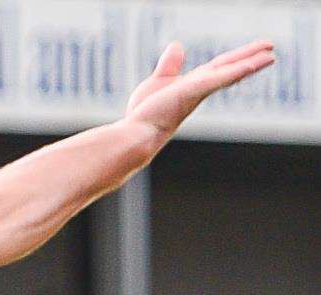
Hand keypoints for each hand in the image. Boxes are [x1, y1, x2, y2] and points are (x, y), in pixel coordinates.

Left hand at [124, 40, 276, 141]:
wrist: (136, 135)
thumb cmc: (145, 115)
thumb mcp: (158, 82)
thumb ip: (170, 65)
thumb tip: (177, 45)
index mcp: (194, 84)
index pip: (220, 67)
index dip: (238, 58)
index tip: (257, 51)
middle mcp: (200, 88)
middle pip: (229, 68)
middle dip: (250, 58)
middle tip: (272, 49)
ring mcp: (197, 91)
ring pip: (228, 74)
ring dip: (250, 64)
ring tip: (270, 56)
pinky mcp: (192, 92)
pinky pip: (216, 79)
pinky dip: (233, 72)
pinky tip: (247, 66)